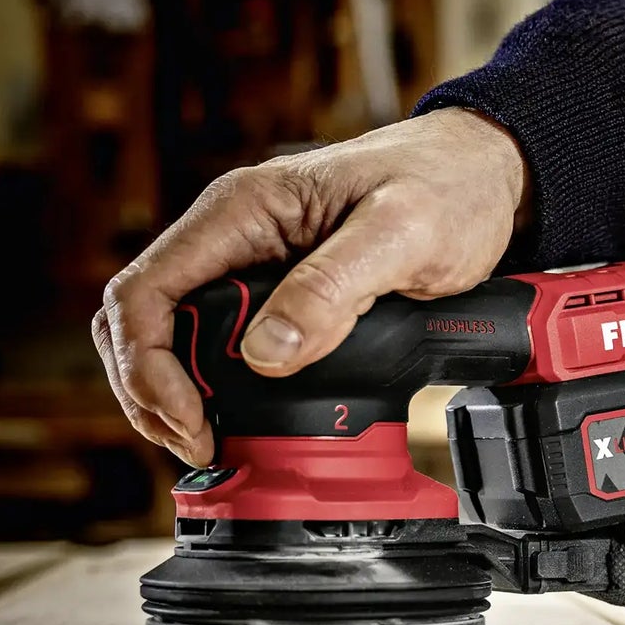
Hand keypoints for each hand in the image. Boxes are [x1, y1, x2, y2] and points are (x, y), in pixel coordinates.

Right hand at [93, 108, 529, 465]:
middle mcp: (230, 238)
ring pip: (171, 339)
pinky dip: (215, 389)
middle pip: (142, 324)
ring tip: (213, 444)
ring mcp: (248, 267)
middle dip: (153, 394)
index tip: (191, 422)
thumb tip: (266, 353)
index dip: (147, 368)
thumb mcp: (401, 234)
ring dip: (177, 397)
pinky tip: (241, 421)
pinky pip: (219, 345)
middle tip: (201, 448)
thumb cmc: (447, 189)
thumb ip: (332, 288)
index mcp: (240, 212)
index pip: (144, 293)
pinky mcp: (276, 295)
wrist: (482, 176)